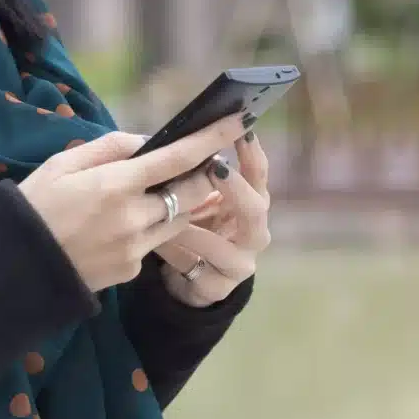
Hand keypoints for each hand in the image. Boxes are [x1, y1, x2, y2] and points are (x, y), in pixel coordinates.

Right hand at [17, 115, 245, 292]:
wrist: (13, 268)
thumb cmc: (34, 205)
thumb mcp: (63, 163)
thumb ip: (111, 147)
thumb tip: (149, 142)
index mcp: (115, 185)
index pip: (178, 158)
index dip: (212, 139)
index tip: (238, 119)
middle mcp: (132, 218)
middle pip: (192, 192)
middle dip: (204, 174)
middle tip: (201, 161)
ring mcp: (135, 248)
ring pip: (179, 218)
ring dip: (179, 202)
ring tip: (155, 191)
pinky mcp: (132, 271)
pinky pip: (154, 242)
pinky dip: (149, 227)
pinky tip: (117, 226)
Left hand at [152, 134, 271, 306]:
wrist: (180, 279)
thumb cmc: (189, 226)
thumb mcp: (192, 198)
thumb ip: (193, 175)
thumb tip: (177, 141)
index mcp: (249, 204)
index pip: (258, 175)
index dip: (252, 154)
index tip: (241, 130)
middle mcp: (253, 232)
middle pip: (256, 209)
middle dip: (236, 187)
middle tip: (214, 168)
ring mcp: (240, 263)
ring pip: (226, 245)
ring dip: (198, 227)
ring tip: (175, 212)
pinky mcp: (219, 288)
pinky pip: (198, 267)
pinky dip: (178, 252)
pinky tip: (161, 242)